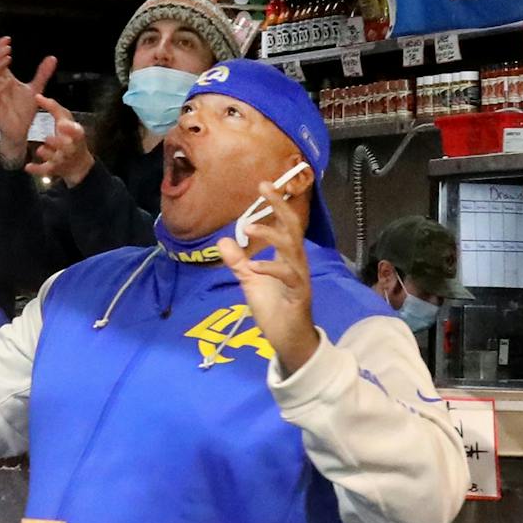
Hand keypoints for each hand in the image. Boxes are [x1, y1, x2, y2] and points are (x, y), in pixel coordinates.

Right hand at [0, 37, 56, 166]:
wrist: (19, 132)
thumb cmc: (23, 111)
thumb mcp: (36, 89)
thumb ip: (42, 74)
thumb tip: (52, 58)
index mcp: (5, 79)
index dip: (0, 49)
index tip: (7, 39)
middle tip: (5, 44)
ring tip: (6, 56)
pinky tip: (5, 77)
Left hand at [24, 95, 93, 185]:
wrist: (78, 164)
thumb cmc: (70, 136)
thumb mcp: (65, 120)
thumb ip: (53, 107)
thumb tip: (37, 96)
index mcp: (76, 134)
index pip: (77, 132)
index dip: (70, 129)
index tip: (62, 124)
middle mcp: (71, 148)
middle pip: (66, 146)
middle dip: (57, 142)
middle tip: (48, 138)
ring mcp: (63, 160)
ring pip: (55, 158)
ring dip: (47, 154)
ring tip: (40, 150)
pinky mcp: (54, 169)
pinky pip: (45, 170)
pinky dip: (37, 169)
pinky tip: (28, 167)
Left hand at [214, 173, 317, 373]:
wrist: (288, 339)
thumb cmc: (273, 308)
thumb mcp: (250, 281)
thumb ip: (238, 261)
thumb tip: (223, 240)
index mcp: (286, 256)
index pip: (284, 223)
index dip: (276, 203)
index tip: (263, 183)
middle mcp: (296, 261)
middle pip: (292, 227)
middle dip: (280, 206)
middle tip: (265, 186)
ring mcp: (299, 277)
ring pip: (291, 248)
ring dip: (271, 236)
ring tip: (249, 227)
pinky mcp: (298, 294)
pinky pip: (288, 276)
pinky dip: (270, 269)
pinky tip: (253, 267)